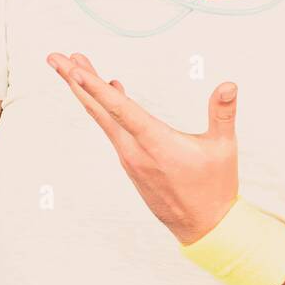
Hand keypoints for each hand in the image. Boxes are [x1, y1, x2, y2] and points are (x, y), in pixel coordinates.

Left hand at [46, 52, 239, 244]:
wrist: (203, 227)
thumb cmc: (215, 187)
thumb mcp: (223, 149)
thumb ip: (224, 113)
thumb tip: (229, 84)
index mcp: (155, 143)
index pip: (120, 109)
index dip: (96, 87)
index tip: (75, 68)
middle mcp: (134, 150)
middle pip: (98, 110)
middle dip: (75, 81)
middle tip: (54, 57)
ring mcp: (129, 157)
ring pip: (102, 119)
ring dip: (86, 91)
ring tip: (75, 65)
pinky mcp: (131, 163)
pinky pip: (112, 129)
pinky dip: (104, 107)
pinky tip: (109, 88)